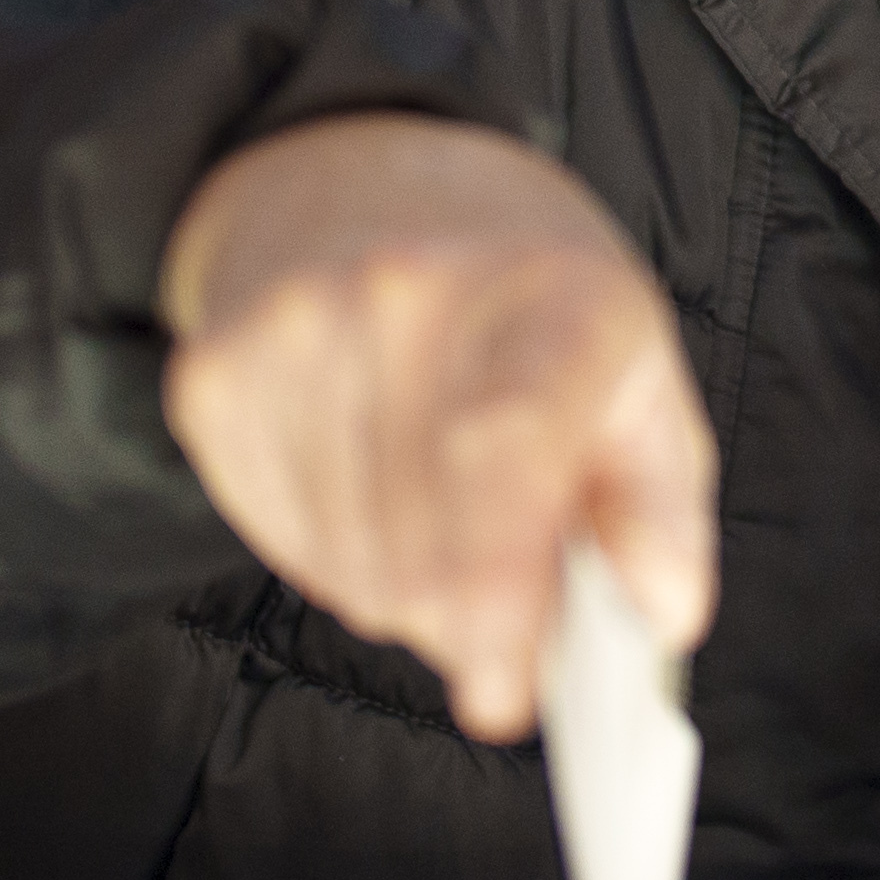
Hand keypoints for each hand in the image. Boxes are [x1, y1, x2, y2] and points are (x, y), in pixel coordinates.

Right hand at [161, 118, 714, 743]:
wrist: (361, 184)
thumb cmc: (528, 307)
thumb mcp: (636, 377)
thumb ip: (661, 507)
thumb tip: (664, 612)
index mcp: (552, 293)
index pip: (510, 446)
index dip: (501, 582)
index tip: (503, 694)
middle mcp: (409, 294)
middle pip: (425, 549)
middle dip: (476, 613)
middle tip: (511, 579)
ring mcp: (294, 331)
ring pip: (353, 571)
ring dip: (406, 585)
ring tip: (436, 500)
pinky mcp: (214, 376)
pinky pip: (281, 547)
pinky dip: (335, 553)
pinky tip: (364, 475)